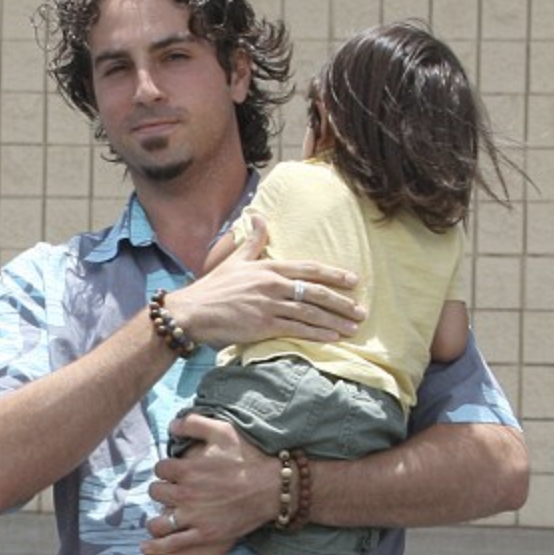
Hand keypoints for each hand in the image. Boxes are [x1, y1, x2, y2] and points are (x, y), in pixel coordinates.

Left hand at [144, 413, 280, 553]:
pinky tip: (146, 546)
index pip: (160, 468)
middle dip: (162, 489)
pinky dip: (157, 545)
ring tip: (163, 514)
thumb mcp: (223, 431)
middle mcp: (185, 494)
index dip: (166, 469)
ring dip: (157, 516)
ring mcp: (193, 516)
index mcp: (187, 469)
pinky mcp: (204, 534)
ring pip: (159, 520)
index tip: (174, 471)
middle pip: (156, 492)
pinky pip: (172, 543)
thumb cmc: (250, 457)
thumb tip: (172, 425)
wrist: (274, 488)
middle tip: (172, 490)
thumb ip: (194, 424)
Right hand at [167, 214, 364, 347]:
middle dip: (342, 301)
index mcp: (269, 268)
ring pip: (311, 312)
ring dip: (335, 321)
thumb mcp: (235, 260)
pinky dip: (317, 333)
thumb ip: (253, 241)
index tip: (353, 280)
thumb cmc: (212, 288)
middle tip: (361, 310)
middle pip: (316, 292)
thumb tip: (258, 217)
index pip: (309, 269)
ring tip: (352, 327)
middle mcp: (274, 285)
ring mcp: (270, 305)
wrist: (193, 312)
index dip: (334, 274)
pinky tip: (332, 337)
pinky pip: (297, 329)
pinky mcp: (264, 325)